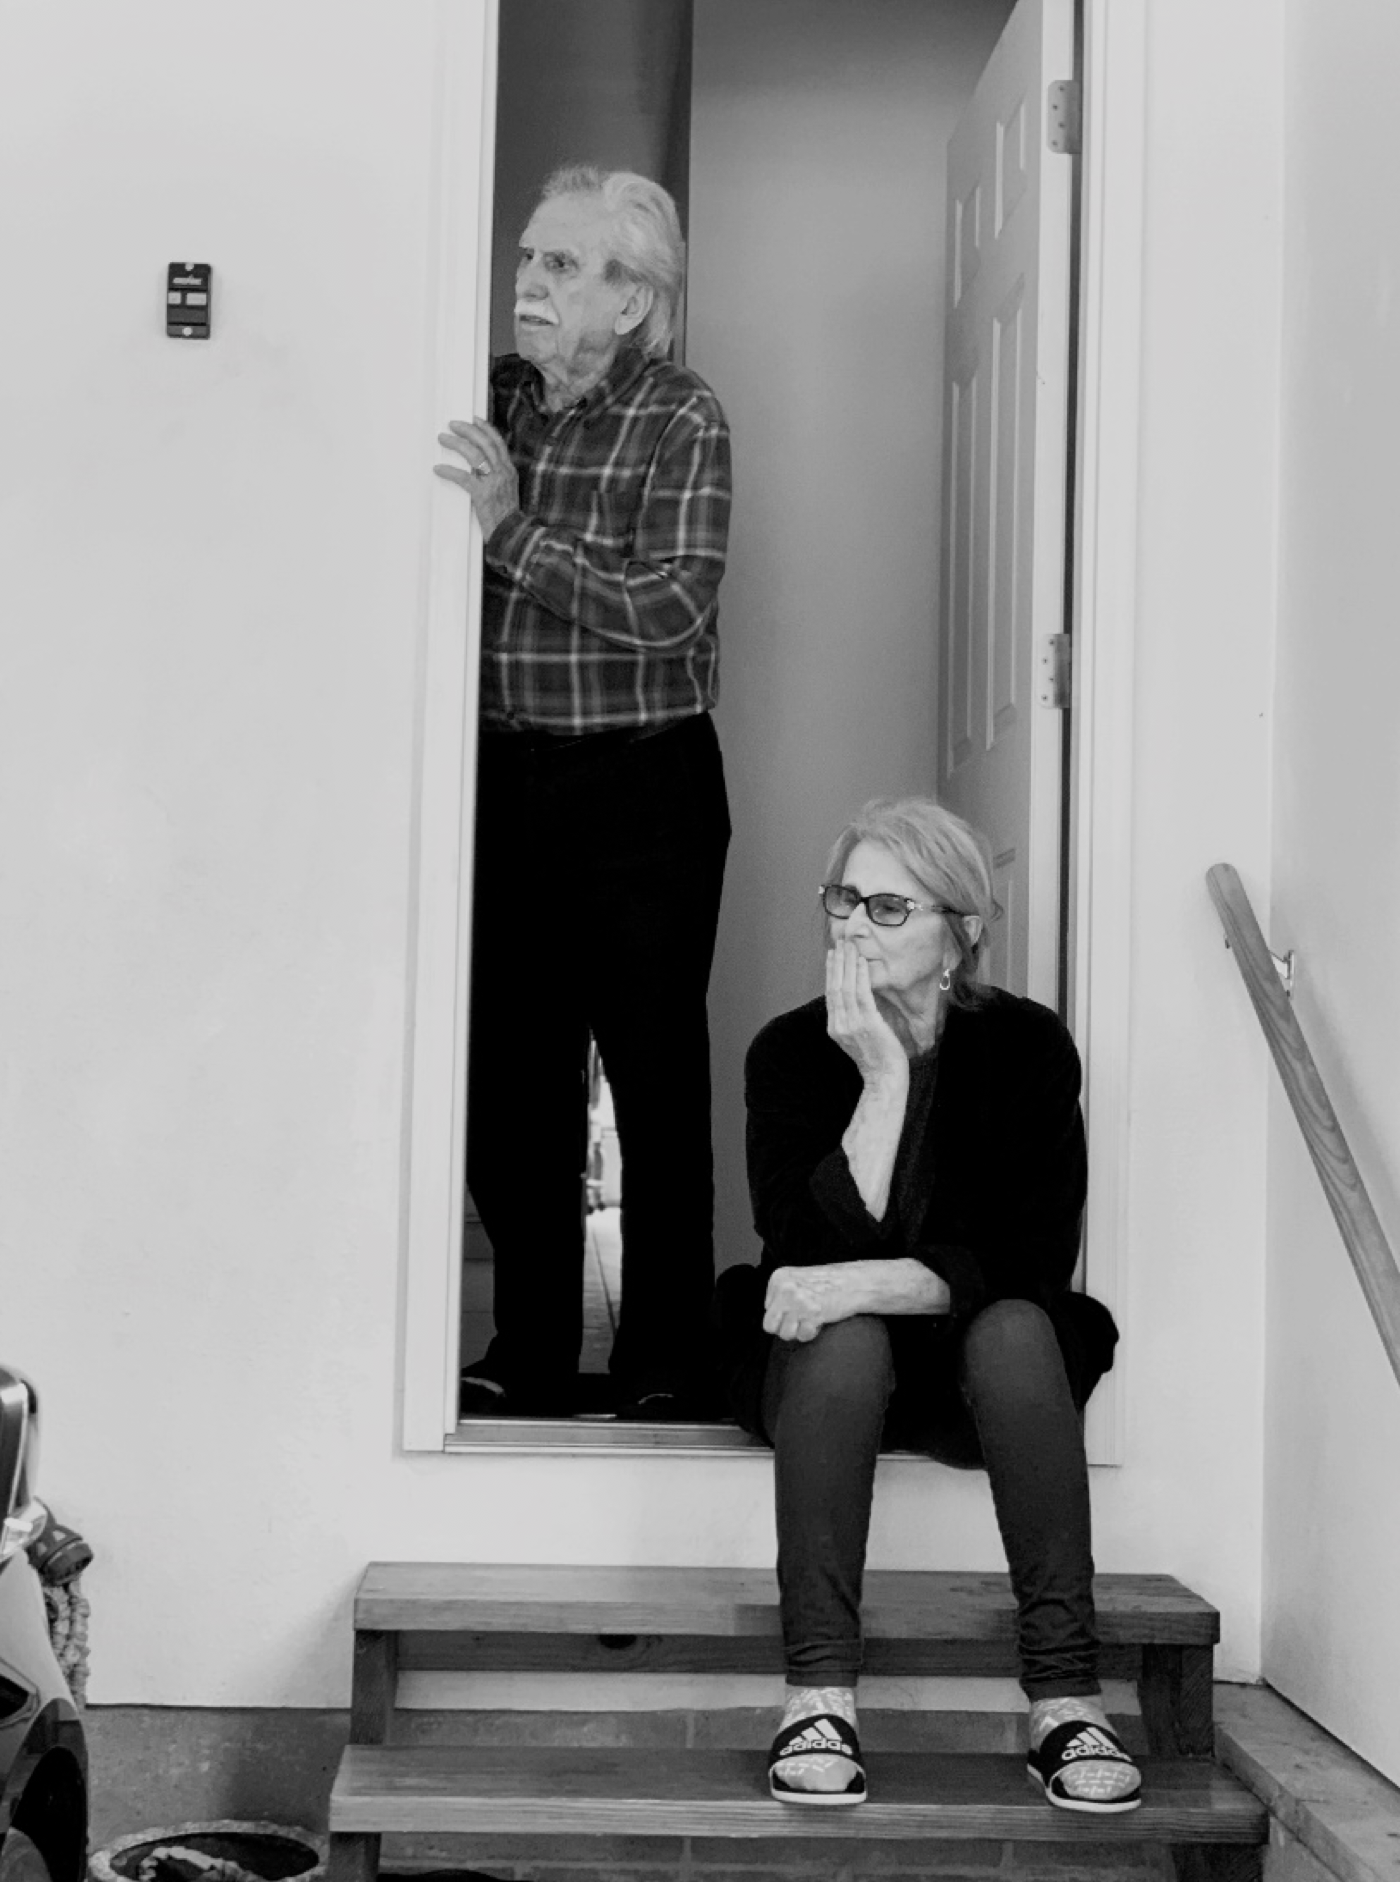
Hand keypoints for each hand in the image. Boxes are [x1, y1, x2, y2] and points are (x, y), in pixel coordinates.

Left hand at [434, 418, 518, 538]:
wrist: (511, 534)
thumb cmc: (506, 515)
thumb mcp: (507, 490)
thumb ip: (497, 475)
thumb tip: (480, 465)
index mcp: (509, 470)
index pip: (498, 442)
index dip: (485, 428)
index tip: (474, 419)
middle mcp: (503, 473)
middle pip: (485, 443)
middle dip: (468, 430)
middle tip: (453, 424)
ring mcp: (493, 483)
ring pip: (474, 455)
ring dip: (456, 444)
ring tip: (443, 438)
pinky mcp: (482, 495)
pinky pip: (463, 478)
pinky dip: (449, 471)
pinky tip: (438, 468)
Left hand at [763, 1265, 850, 1342]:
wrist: (853, 1282)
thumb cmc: (826, 1284)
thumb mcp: (796, 1280)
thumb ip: (779, 1295)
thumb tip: (770, 1319)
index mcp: (778, 1278)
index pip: (767, 1310)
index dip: (783, 1313)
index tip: (797, 1307)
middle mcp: (785, 1289)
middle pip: (769, 1325)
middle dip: (784, 1327)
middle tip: (800, 1320)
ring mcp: (798, 1301)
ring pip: (785, 1334)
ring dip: (799, 1331)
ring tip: (811, 1318)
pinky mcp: (812, 1314)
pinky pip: (802, 1336)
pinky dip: (812, 1333)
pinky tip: (819, 1320)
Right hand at [826, 940, 907, 1087]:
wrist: (884, 1077)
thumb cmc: (877, 1057)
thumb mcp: (858, 1037)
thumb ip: (854, 1018)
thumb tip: (858, 996)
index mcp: (834, 1028)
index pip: (830, 994)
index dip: (830, 973)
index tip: (832, 955)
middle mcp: (839, 1025)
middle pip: (835, 987)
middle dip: (837, 963)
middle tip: (839, 943)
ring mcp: (851, 1024)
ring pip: (846, 987)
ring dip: (847, 964)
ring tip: (849, 946)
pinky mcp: (867, 1023)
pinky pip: (862, 994)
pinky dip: (860, 975)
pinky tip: (861, 962)